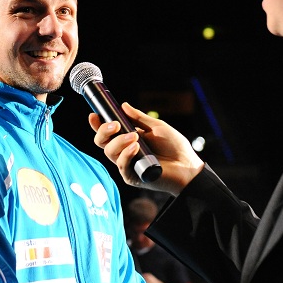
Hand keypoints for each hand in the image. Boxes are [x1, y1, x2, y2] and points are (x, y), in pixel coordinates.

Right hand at [89, 102, 204, 195]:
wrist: (188, 166)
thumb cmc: (175, 147)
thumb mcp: (156, 127)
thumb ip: (138, 118)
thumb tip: (123, 105)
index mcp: (128, 139)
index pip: (107, 132)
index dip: (97, 124)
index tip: (94, 115)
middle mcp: (124, 152)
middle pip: (102, 142)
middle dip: (104, 131)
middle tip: (116, 125)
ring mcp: (127, 164)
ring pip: (109, 152)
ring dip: (119, 142)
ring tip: (135, 136)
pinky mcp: (132, 177)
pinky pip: (121, 165)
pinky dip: (126, 155)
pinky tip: (135, 147)